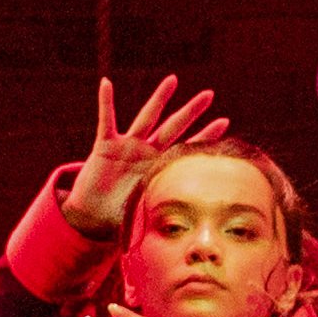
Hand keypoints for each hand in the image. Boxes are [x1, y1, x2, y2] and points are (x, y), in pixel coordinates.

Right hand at [66, 75, 225, 242]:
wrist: (91, 216)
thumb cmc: (119, 215)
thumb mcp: (147, 212)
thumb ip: (167, 216)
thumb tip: (195, 235)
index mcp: (159, 167)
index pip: (187, 147)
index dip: (205, 136)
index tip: (226, 121)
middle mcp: (147, 152)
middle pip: (174, 127)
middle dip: (192, 111)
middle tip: (210, 94)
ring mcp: (128, 146)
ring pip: (147, 117)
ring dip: (159, 99)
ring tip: (173, 80)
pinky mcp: (105, 146)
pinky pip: (106, 120)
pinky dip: (105, 102)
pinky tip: (106, 83)